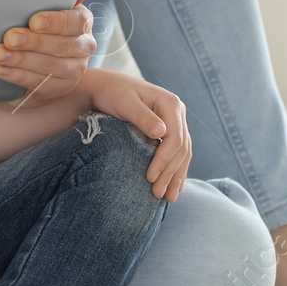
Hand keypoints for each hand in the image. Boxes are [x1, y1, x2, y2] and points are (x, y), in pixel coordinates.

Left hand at [0, 0, 96, 107]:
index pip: (77, 21)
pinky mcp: (59, 89)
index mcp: (82, 22)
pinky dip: (17, 76)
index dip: (55, 22)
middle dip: (32, 42)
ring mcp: (74, 71)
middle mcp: (83, 47)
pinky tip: (1, 70)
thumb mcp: (47, 7)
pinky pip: (39, 85)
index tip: (34, 21)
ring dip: (21, 60)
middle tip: (9, 38)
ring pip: (49, 67)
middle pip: (61, 46)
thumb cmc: (42, 27)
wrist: (40, 59)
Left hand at [81, 68, 191, 201]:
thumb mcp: (125, 103)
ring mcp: (174, 121)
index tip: (150, 178)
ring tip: (168, 198)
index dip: (164, 160)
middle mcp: (176, 112)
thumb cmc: (111, 93)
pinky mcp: (168, 129)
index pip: (175, 138)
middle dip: (170, 173)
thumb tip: (162, 132)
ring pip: (182, 153)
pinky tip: (174, 186)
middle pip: (181, 148)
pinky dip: (176, 170)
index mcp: (170, 104)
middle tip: (158, 195)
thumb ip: (142, 117)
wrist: (104, 87)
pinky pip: (177, 153)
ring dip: (176, 176)